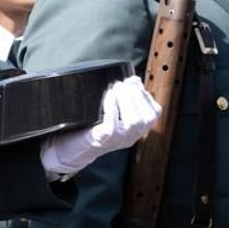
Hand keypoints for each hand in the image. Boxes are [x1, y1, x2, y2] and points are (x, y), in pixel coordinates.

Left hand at [40, 76, 160, 179]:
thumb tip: (134, 80)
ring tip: (116, 87)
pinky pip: (112, 124)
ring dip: (126, 100)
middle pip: (146, 117)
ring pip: (134, 121)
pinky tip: (108, 96)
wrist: (74, 147)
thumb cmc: (93, 125)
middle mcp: (132, 137)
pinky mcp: (104, 139)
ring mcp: (119, 140)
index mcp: (138, 130)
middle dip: (136, 96)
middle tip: (122, 83)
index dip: (146, 95)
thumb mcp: (114, 113)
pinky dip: (112, 107)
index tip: (134, 82)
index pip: (154, 113)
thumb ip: (125, 99)